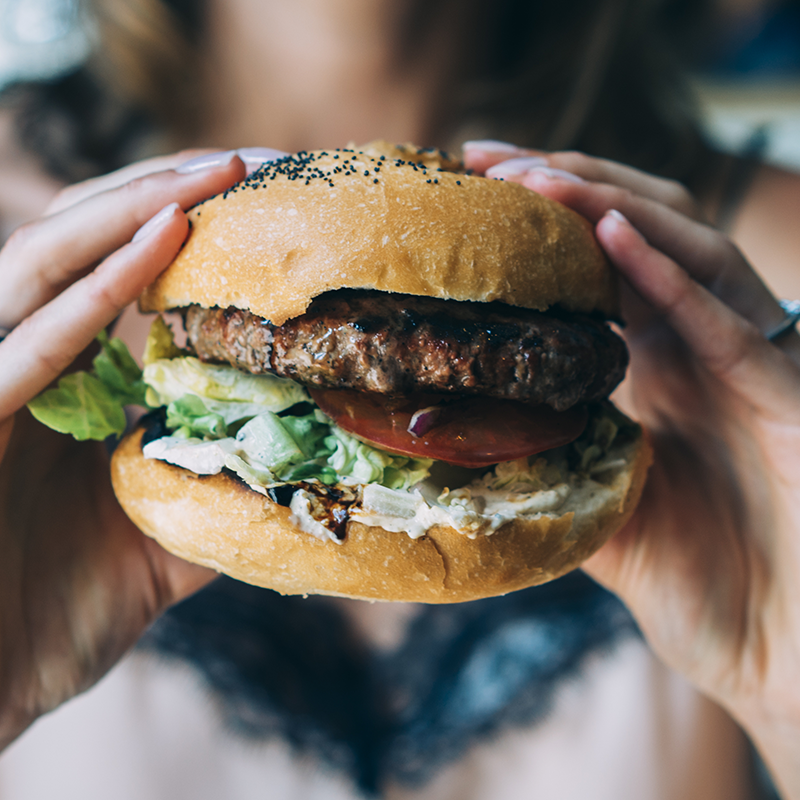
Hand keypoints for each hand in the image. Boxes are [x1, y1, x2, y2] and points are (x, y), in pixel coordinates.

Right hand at [0, 149, 250, 748]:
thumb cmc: (46, 621)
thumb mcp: (157, 549)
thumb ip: (215, 501)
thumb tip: (295, 479)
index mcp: (60, 389)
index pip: (114, 280)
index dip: (176, 231)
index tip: (258, 206)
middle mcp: (13, 366)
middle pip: (78, 247)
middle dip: (158, 195)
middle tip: (246, 163)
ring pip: (43, 267)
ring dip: (129, 211)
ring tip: (212, 175)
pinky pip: (28, 343)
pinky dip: (94, 290)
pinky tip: (160, 241)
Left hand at [464, 142, 799, 797]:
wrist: (785, 659)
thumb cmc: (710, 592)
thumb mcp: (607, 519)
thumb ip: (554, 474)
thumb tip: (465, 452)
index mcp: (660, 371)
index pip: (598, 270)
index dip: (544, 226)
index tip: (472, 194)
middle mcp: (704, 352)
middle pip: (639, 235)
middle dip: (567, 186)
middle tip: (485, 160)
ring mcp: (750, 364)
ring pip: (688, 252)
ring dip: (610, 207)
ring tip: (535, 179)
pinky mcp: (787, 395)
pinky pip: (727, 321)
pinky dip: (670, 275)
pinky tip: (613, 235)